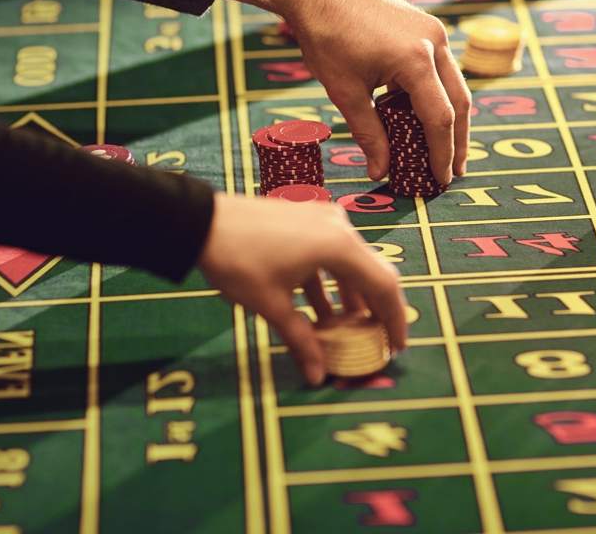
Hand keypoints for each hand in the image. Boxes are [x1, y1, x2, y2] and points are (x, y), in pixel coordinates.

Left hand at [199, 193, 407, 384]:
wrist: (200, 221)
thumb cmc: (239, 262)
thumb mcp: (271, 306)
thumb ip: (301, 340)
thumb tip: (316, 377)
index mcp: (339, 247)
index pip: (384, 287)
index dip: (395, 321)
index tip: (396, 347)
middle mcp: (340, 228)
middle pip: (373, 273)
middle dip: (376, 310)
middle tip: (377, 341)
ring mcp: (324, 219)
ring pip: (351, 264)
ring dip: (351, 298)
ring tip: (345, 331)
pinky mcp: (308, 218)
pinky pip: (332, 254)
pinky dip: (331, 281)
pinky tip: (320, 310)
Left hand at [220, 0, 470, 184]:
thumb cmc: (325, 35)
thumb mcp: (345, 91)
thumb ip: (368, 133)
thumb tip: (380, 172)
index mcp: (416, 60)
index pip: (439, 119)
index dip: (440, 155)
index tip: (440, 182)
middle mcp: (434, 42)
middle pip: (458, 102)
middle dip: (456, 141)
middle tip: (452, 173)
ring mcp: (433, 30)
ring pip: (453, 84)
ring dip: (451, 118)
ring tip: (445, 150)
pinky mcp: (425, 25)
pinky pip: (441, 67)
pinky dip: (438, 94)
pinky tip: (426, 116)